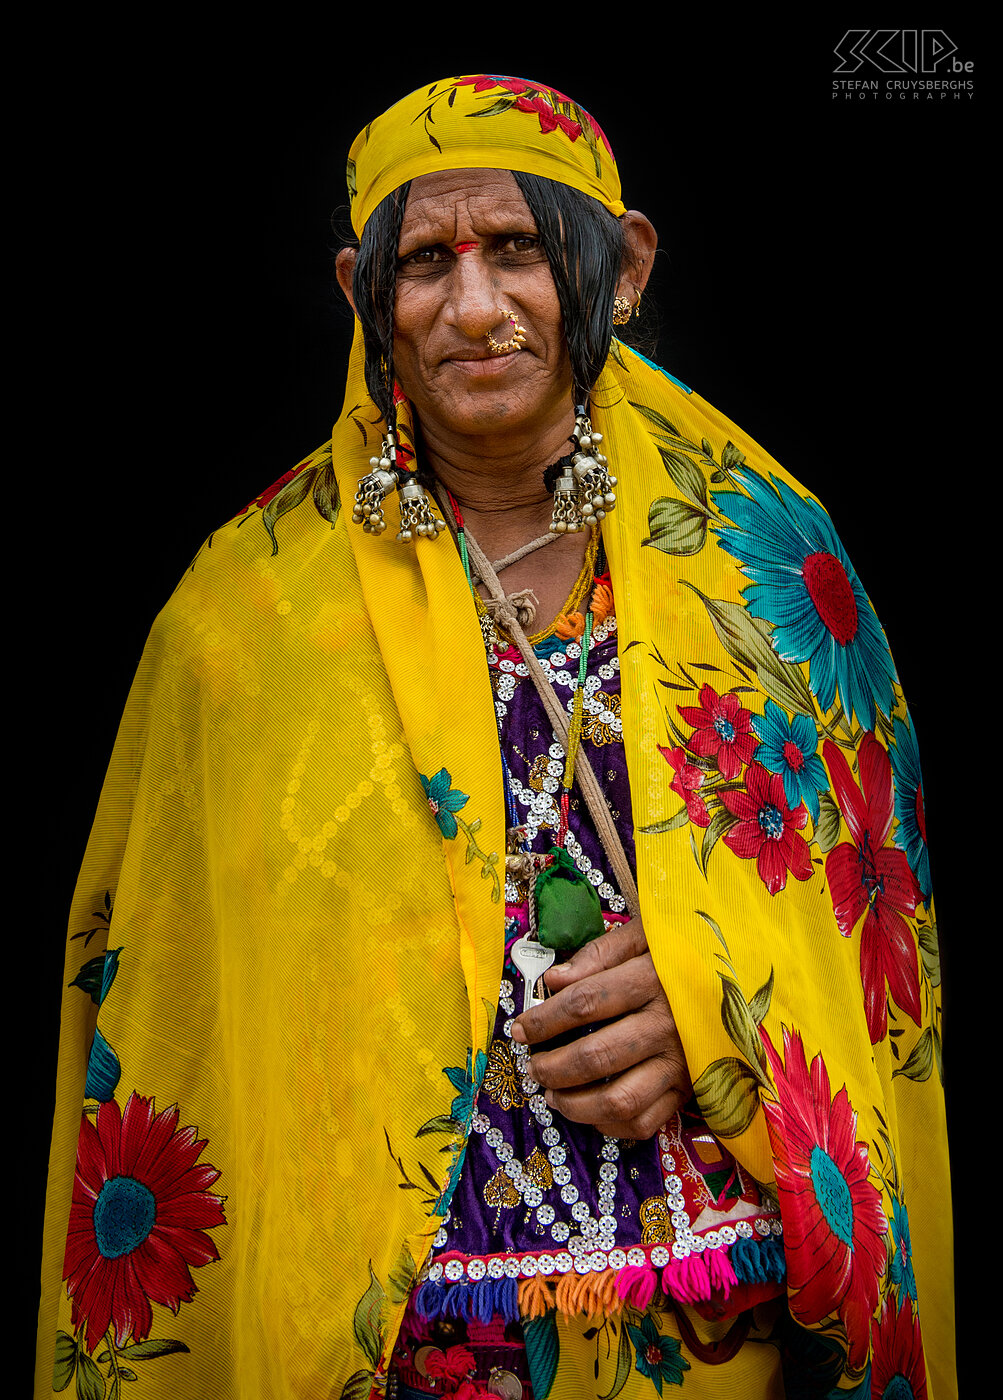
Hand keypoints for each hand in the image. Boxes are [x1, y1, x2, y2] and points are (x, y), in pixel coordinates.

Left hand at [510, 918, 690, 1139]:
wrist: (746, 976)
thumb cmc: (684, 953)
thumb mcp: (647, 935)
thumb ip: (600, 952)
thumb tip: (553, 979)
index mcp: (655, 979)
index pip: (586, 1002)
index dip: (545, 1019)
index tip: (520, 1029)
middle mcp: (669, 1026)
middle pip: (596, 1056)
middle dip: (552, 1066)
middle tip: (532, 1065)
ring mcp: (682, 1063)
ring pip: (619, 1100)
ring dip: (575, 1104)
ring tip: (552, 1093)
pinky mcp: (690, 1090)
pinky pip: (645, 1123)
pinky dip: (609, 1124)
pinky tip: (589, 1110)